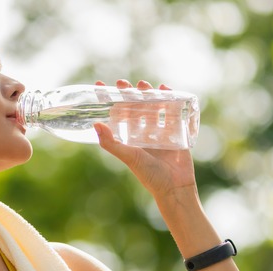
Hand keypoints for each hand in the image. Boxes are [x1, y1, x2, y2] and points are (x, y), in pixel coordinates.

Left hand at [94, 79, 197, 198]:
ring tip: (143, 83)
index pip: (117, 115)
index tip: (100, 86)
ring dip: (148, 94)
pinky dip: (170, 99)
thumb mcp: (128, 157)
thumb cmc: (150, 175)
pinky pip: (172, 112)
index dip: (109, 102)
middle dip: (129, 94)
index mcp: (130, 139)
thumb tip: (95, 125)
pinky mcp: (176, 132)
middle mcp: (143, 134)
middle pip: (135, 108)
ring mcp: (160, 131)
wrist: (175, 187)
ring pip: (153, 107)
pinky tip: (165, 89)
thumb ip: (111, 143)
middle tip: (123, 82)